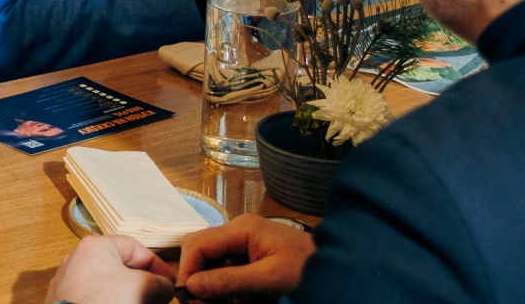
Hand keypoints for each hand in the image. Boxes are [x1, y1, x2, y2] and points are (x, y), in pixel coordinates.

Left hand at [46, 235, 174, 303]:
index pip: (135, 248)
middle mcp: (77, 259)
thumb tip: (165, 288)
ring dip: (127, 295)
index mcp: (94, 246)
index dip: (156, 265)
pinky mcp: (65, 302)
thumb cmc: (105, 302)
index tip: (168, 283)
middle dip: (142, 283)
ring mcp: (68, 283)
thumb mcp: (143, 287)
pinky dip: (109, 302)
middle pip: (121, 268)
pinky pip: (93, 298)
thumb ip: (160, 283)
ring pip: (107, 285)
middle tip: (157, 297)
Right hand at [176, 213, 315, 301]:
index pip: (197, 244)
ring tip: (214, 302)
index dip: (187, 270)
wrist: (338, 265)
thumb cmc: (307, 269)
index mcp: (242, 228)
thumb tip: (192, 285)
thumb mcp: (269, 279)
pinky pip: (224, 266)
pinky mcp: (249, 252)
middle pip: (199, 249)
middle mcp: (238, 229)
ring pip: (209, 259)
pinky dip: (221, 283)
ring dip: (207, 282)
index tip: (187, 298)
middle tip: (199, 303)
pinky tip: (230, 297)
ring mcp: (243, 240)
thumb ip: (229, 280)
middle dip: (195, 276)